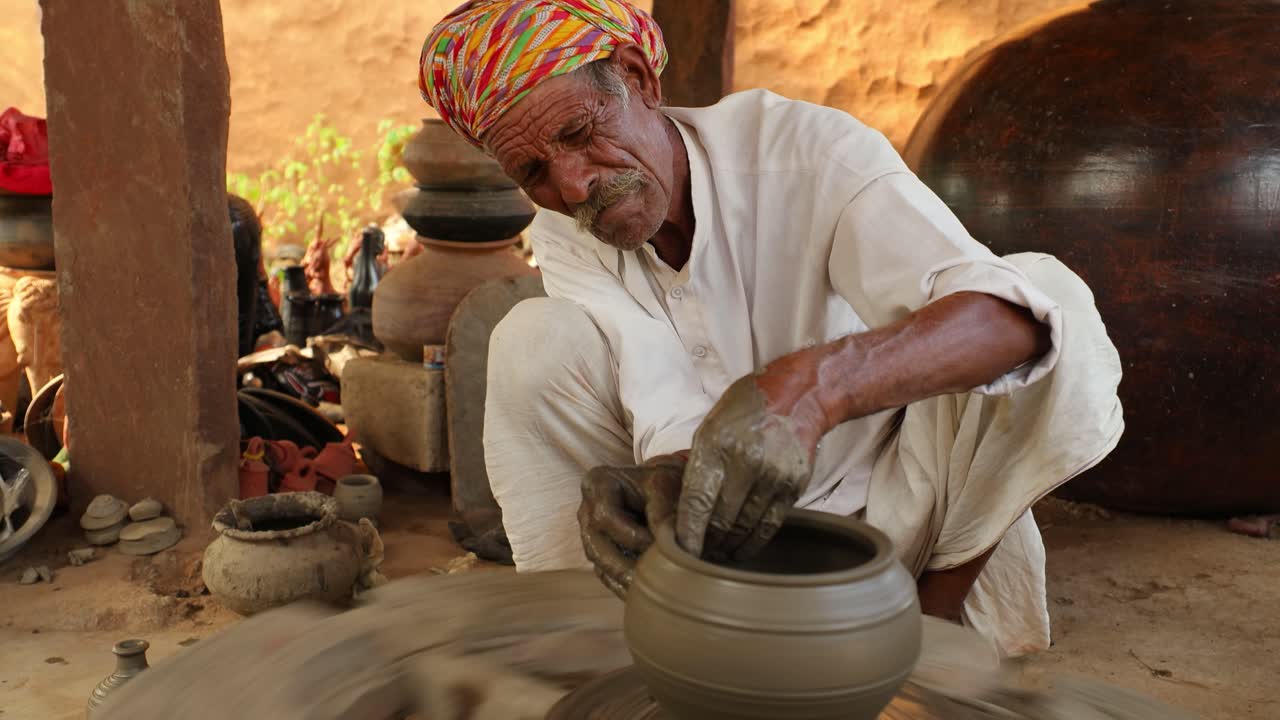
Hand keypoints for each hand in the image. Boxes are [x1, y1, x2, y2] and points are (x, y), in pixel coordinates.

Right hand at [578, 454, 684, 597]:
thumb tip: (669, 547)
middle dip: (623, 566)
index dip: (630, 535)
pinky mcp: (601, 554)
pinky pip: (607, 576)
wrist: (665, 486)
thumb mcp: (667, 487)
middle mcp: (588, 510)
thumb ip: (664, 512)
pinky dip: (624, 587)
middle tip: (650, 580)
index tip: (657, 545)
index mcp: (598, 483)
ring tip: (649, 591)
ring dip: (624, 580)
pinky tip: (643, 595)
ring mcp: (591, 534)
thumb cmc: (664, 482)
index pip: (605, 516)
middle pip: (596, 546)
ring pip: (599, 565)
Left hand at [677, 374, 817, 561]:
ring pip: (744, 528)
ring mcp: (773, 476)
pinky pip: (768, 526)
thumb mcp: (710, 428)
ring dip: (727, 547)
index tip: (680, 553)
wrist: (798, 395)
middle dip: (705, 544)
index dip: (687, 535)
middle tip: (695, 556)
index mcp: (716, 446)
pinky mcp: (793, 487)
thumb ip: (698, 467)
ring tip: (715, 554)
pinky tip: (740, 550)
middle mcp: (745, 462)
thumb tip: (683, 511)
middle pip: (720, 521)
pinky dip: (751, 542)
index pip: (696, 503)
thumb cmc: (744, 411)